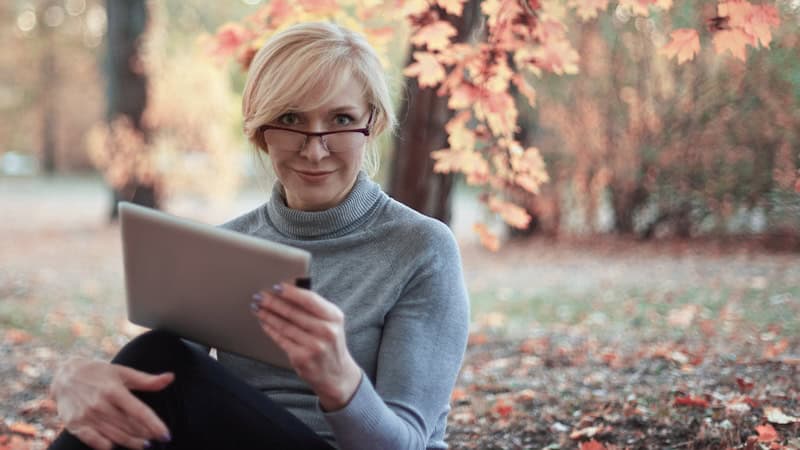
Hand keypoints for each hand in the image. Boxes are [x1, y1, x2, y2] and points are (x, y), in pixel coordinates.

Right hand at [51, 357, 173, 449]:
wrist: (64, 375)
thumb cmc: (99, 373)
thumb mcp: (123, 372)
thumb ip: (147, 380)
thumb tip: (171, 378)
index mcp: (114, 390)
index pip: (139, 412)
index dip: (154, 425)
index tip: (166, 435)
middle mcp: (100, 404)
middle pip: (129, 426)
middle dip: (146, 435)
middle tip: (157, 441)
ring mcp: (86, 416)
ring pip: (115, 436)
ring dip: (132, 443)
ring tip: (144, 445)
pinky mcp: (75, 425)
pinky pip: (94, 442)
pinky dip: (106, 446)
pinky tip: (116, 446)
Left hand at [251, 282, 361, 410]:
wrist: (336, 374)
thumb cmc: (330, 343)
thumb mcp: (331, 323)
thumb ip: (315, 309)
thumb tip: (287, 293)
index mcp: (334, 317)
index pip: (310, 300)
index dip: (291, 292)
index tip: (276, 286)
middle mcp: (326, 331)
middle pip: (293, 312)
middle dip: (273, 302)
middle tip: (259, 296)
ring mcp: (314, 346)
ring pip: (285, 325)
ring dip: (268, 315)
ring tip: (257, 307)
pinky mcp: (302, 358)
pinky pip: (281, 339)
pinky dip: (270, 329)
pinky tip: (264, 322)